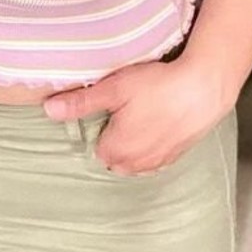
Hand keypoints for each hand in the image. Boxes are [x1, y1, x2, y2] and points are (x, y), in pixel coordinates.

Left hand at [42, 58, 229, 175]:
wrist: (203, 89)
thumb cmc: (157, 86)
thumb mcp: (113, 89)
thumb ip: (80, 103)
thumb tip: (48, 110)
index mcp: (114, 151)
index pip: (95, 146)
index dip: (101, 125)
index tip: (110, 108)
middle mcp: (134, 164)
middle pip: (113, 156)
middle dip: (115, 138)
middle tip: (126, 109)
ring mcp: (157, 163)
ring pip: (134, 160)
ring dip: (134, 144)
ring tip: (144, 114)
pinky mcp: (176, 157)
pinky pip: (154, 158)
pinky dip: (153, 145)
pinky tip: (160, 122)